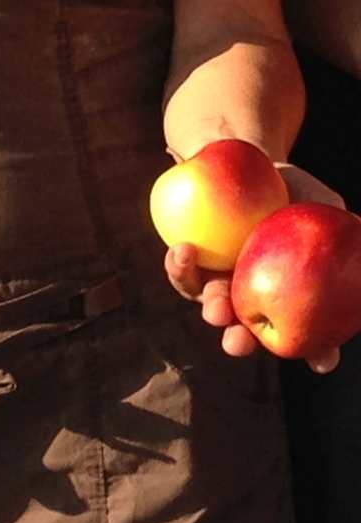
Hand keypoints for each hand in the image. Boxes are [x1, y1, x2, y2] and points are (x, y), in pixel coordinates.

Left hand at [165, 162, 344, 372]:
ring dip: (212, 312)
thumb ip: (341, 222)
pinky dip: (179, 266)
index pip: (313, 335)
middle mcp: (257, 299)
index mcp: (292, 296)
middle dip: (241, 343)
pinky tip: (183, 250)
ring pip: (213, 310)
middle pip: (249, 334)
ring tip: (214, 306)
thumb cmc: (292, 189)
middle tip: (238, 342)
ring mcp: (223, 286)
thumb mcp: (320, 202)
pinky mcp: (194, 267)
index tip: (322, 360)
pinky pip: (184, 275)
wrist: (245, 162)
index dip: (320, 353)